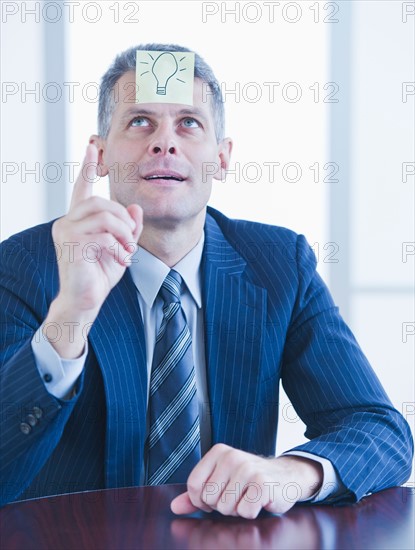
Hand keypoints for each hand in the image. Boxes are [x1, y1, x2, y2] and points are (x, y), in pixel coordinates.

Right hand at [45, 144, 142, 356]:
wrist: (85, 302)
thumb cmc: (99, 275)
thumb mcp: (120, 248)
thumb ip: (128, 229)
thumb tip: (135, 208)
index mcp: (78, 220)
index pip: (81, 188)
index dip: (86, 167)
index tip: (91, 146)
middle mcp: (67, 222)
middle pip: (100, 202)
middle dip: (122, 219)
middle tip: (132, 239)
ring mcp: (66, 232)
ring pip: (103, 216)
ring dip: (123, 234)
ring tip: (128, 251)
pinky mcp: (71, 245)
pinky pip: (103, 236)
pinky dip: (118, 248)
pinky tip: (122, 261)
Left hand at [171, 444, 322, 518]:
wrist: (284, 476)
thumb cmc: (249, 480)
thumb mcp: (221, 480)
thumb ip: (197, 493)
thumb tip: (175, 507)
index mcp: (218, 452)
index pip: (194, 485)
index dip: (202, 500)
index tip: (216, 496)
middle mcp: (231, 457)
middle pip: (210, 498)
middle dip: (222, 505)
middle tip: (237, 494)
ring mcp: (247, 469)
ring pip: (226, 507)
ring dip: (237, 509)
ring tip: (247, 496)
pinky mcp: (262, 484)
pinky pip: (245, 512)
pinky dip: (251, 513)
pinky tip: (258, 501)